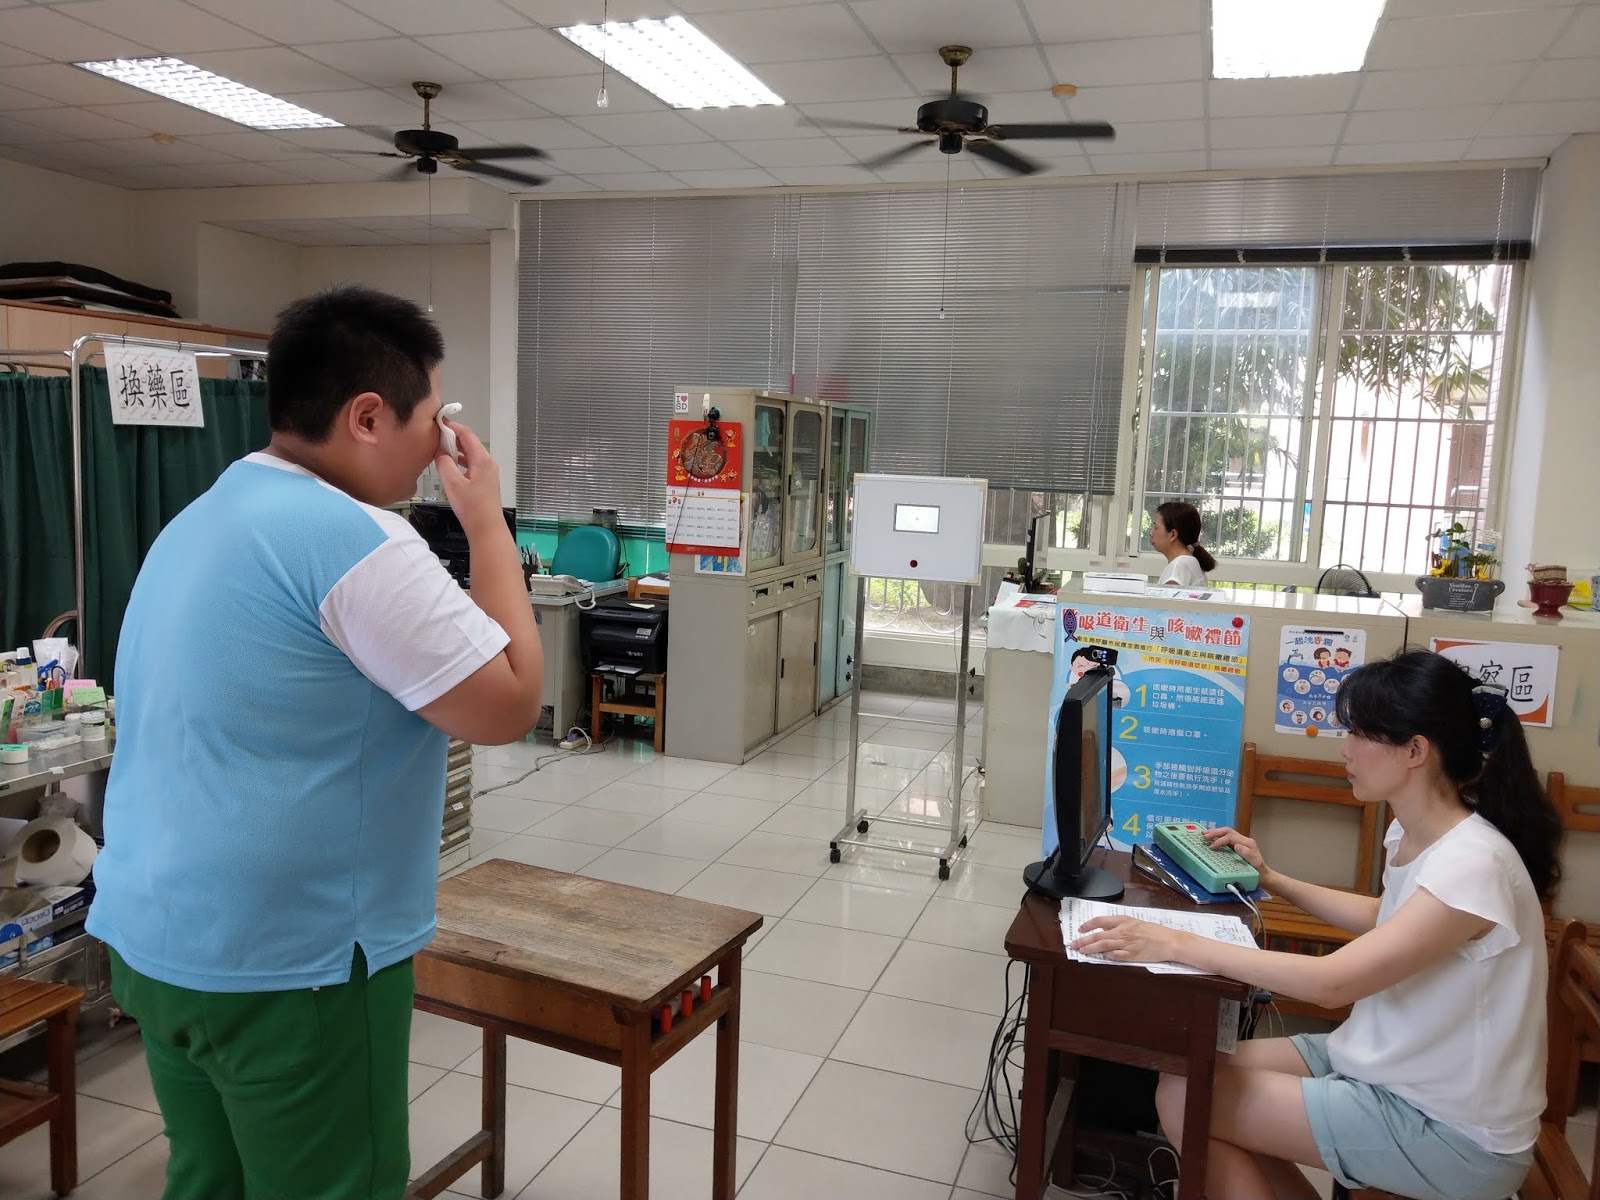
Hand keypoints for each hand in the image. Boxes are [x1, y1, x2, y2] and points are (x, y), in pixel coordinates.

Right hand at [437, 421, 504, 537]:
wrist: (486, 528)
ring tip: (438, 448)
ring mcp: (488, 472)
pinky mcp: (485, 481)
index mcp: (482, 459)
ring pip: (470, 454)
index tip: (438, 421)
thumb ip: (444, 464)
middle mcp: (488, 462)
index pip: (467, 434)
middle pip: (469, 442)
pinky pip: (471, 464)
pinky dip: (460, 461)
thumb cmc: (471, 507)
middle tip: (435, 434)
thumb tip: (440, 452)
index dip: (452, 426)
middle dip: (452, 437)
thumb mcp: (453, 483)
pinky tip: (449, 464)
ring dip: (455, 449)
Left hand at [1071, 916, 1188, 963]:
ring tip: (1081, 951)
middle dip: (1083, 940)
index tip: (1080, 929)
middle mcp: (1123, 931)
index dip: (1088, 925)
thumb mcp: (1135, 922)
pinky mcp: (1131, 955)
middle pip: (1098, 935)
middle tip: (1073, 944)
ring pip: (1103, 946)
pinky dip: (1106, 956)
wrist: (1168, 941)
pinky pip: (1115, 956)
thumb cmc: (1153, 931)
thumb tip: (1103, 928)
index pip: (1100, 921)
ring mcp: (1126, 944)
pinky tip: (1100, 957)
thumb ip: (1119, 924)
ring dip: (1090, 949)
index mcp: (1124, 920)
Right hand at [1204, 826, 1269, 878]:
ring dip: (1215, 833)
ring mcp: (1241, 842)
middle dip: (1215, 833)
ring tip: (1204, 834)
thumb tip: (1236, 846)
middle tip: (1204, 837)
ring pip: (1227, 832)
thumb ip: (1248, 854)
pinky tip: (1211, 838)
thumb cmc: (1259, 872)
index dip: (1220, 841)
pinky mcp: (1238, 846)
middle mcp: (1244, 840)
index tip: (1212, 847)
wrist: (1264, 876)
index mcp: (1248, 843)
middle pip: (1228, 831)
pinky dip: (1218, 837)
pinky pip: (1226, 837)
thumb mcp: (1256, 864)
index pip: (1231, 837)